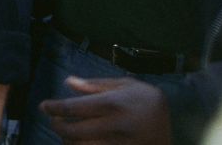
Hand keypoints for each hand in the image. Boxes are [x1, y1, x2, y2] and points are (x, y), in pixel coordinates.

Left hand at [40, 76, 171, 144]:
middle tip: (54, 119)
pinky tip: (80, 141)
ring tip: (67, 131)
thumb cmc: (147, 100)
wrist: (177, 126)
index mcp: (112, 104)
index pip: (73, 108)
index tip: (44, 106)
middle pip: (72, 132)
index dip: (53, 108)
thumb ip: (95, 85)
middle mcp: (114, 126)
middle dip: (57, 126)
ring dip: (68, 141)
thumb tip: (68, 81)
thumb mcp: (125, 84)